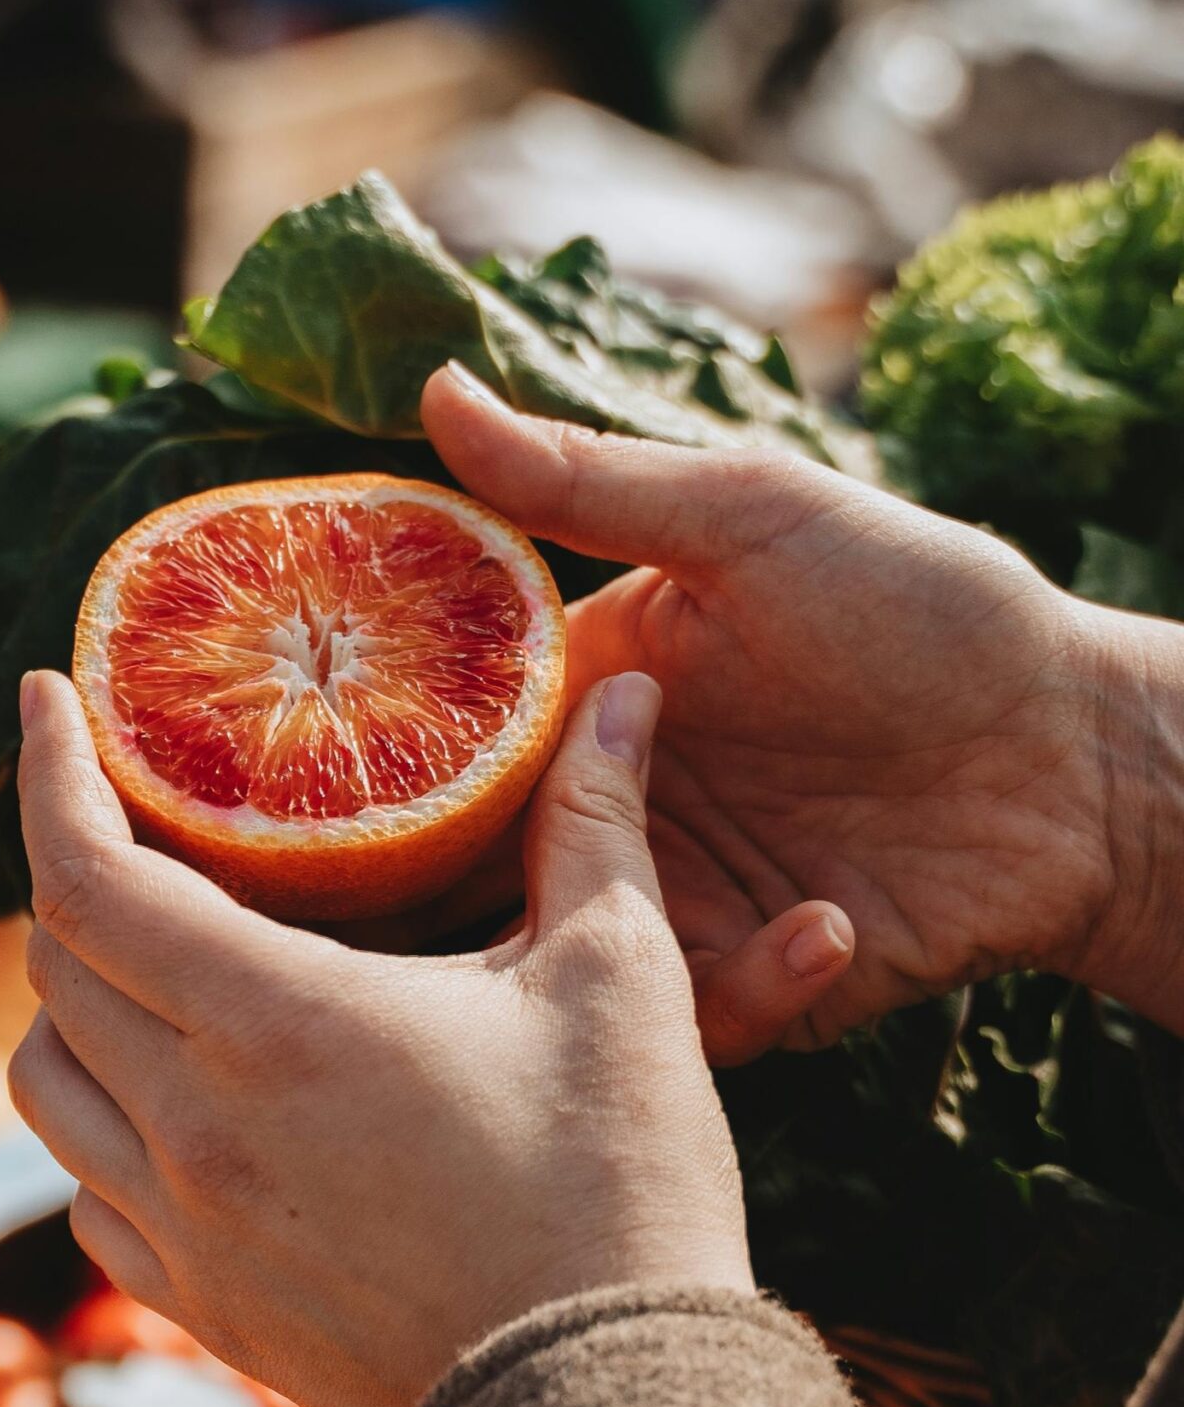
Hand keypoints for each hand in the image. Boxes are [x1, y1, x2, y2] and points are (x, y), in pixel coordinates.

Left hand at [8, 667, 749, 1406]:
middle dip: (77, 876)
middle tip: (138, 829)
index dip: (47, 773)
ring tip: (147, 967)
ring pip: (45, 1086)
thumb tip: (624, 691)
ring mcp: (180, 1228)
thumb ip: (594, 823)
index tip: (45, 704)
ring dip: (72, 1010)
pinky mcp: (196, 1307)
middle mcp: (191, 1126)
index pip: (87, 873)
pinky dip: (99, 1130)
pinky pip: (87, 1197)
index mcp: (273, 1023)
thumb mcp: (620, 983)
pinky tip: (173, 1108)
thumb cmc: (617, 1191)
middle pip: (55, 968)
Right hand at [422, 366, 1154, 1055]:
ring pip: (554, 966)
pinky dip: (746, 989)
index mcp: (585, 698)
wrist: (1082, 759)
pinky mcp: (733, 991)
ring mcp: (663, 906)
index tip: (324, 783)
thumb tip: (436, 384)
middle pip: (467, 874)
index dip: (373, 764)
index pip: (438, 740)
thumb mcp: (753, 521)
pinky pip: (682, 1022)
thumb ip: (586, 479)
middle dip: (441, 901)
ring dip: (596, 953)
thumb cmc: (932, 614)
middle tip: (445, 906)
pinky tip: (828, 922)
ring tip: (671, 908)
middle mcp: (602, 809)